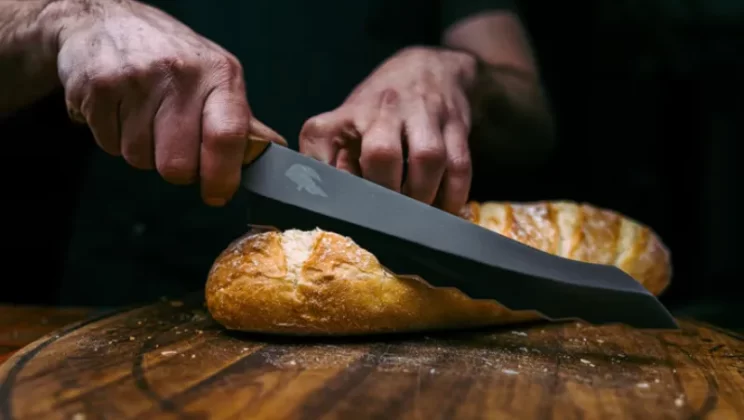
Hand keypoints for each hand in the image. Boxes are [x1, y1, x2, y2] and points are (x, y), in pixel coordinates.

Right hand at [57, 0, 284, 205]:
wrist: (104, 20)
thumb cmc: (172, 57)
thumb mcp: (216, 78)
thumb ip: (240, 121)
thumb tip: (274, 153)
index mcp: (219, 74)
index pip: (226, 137)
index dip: (222, 177)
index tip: (217, 194)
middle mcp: (180, 72)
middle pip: (177, 164)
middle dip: (176, 168)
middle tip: (173, 145)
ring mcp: (135, 78)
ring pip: (139, 159)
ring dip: (142, 151)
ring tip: (143, 117)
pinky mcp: (96, 87)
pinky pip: (108, 145)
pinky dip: (113, 137)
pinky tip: (120, 109)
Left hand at [300, 47, 477, 213]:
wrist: (431, 68)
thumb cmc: (381, 109)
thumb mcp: (347, 123)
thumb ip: (332, 158)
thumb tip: (327, 202)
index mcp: (347, 113)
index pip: (320, 140)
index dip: (322, 174)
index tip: (333, 201)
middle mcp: (384, 108)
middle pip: (381, 153)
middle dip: (385, 191)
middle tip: (386, 215)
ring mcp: (424, 114)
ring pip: (428, 158)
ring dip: (422, 196)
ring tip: (416, 216)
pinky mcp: (456, 125)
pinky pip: (459, 166)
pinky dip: (453, 196)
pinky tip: (444, 210)